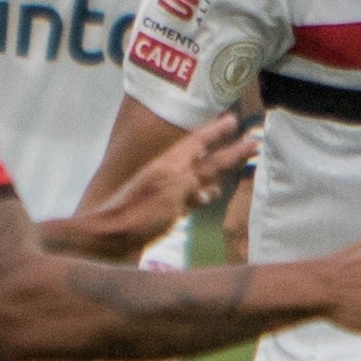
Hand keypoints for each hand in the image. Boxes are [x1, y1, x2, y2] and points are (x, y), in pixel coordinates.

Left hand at [91, 112, 258, 255]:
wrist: (110, 240)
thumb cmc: (140, 215)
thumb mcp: (171, 193)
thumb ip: (193, 182)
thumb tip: (212, 180)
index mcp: (170, 166)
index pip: (198, 142)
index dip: (216, 132)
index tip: (234, 120)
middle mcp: (169, 175)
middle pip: (204, 160)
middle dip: (227, 152)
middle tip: (250, 141)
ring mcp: (165, 194)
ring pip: (197, 178)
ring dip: (216, 172)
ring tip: (235, 164)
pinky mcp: (162, 212)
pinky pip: (189, 198)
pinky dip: (203, 195)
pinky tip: (211, 195)